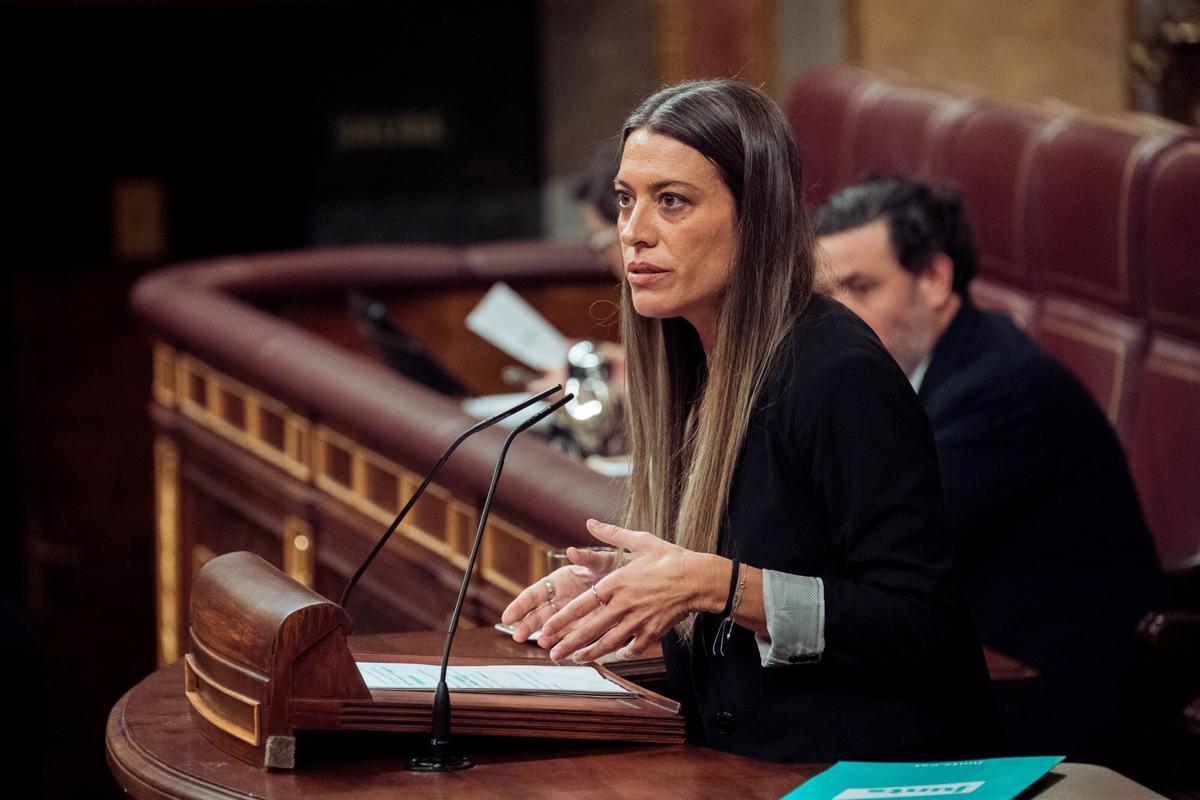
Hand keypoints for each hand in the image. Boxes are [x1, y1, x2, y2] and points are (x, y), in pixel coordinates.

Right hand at [500, 546, 615, 642]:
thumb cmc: (617, 567)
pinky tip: (558, 649)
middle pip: (539, 613)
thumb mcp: (603, 560)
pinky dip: (563, 642)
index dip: (520, 605)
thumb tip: (572, 551)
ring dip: (545, 636)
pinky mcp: (585, 624)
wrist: (636, 583)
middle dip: (527, 625)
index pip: (534, 593)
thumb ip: (588, 558)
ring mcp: (572, 613)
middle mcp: (563, 598)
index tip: (508, 617)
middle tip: (517, 636)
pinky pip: (570, 635)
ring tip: (541, 643)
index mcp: (560, 580)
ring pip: (552, 627)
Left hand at [535, 519, 709, 663]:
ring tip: (577, 659)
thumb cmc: (669, 558)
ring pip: (609, 643)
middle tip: (553, 654)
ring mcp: (638, 621)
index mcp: (616, 583)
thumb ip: (612, 534)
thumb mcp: (640, 541)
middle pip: (590, 629)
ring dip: (591, 653)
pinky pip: (634, 648)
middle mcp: (623, 604)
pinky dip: (624, 654)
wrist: (699, 577)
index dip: (561, 620)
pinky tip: (617, 655)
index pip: (581, 605)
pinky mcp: (653, 632)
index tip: (546, 629)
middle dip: (568, 644)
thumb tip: (591, 522)